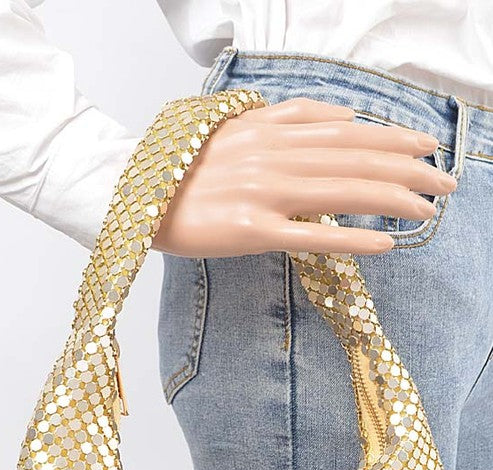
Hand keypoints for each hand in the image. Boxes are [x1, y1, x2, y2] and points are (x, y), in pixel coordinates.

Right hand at [151, 96, 457, 256]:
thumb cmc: (184, 165)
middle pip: (355, 159)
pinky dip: (351, 239)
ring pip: (341, 192)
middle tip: (446, 184)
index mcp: (270, 129)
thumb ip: (290, 118)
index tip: (428, 146)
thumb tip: (343, 117)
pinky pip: (309, 235)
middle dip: (409, 169)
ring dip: (392, 199)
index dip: (393, 138)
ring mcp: (262, 193)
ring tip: (430, 209)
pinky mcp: (249, 231)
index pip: (347, 131)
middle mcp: (273, 155)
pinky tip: (386, 244)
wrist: (132, 192)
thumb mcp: (238, 126)